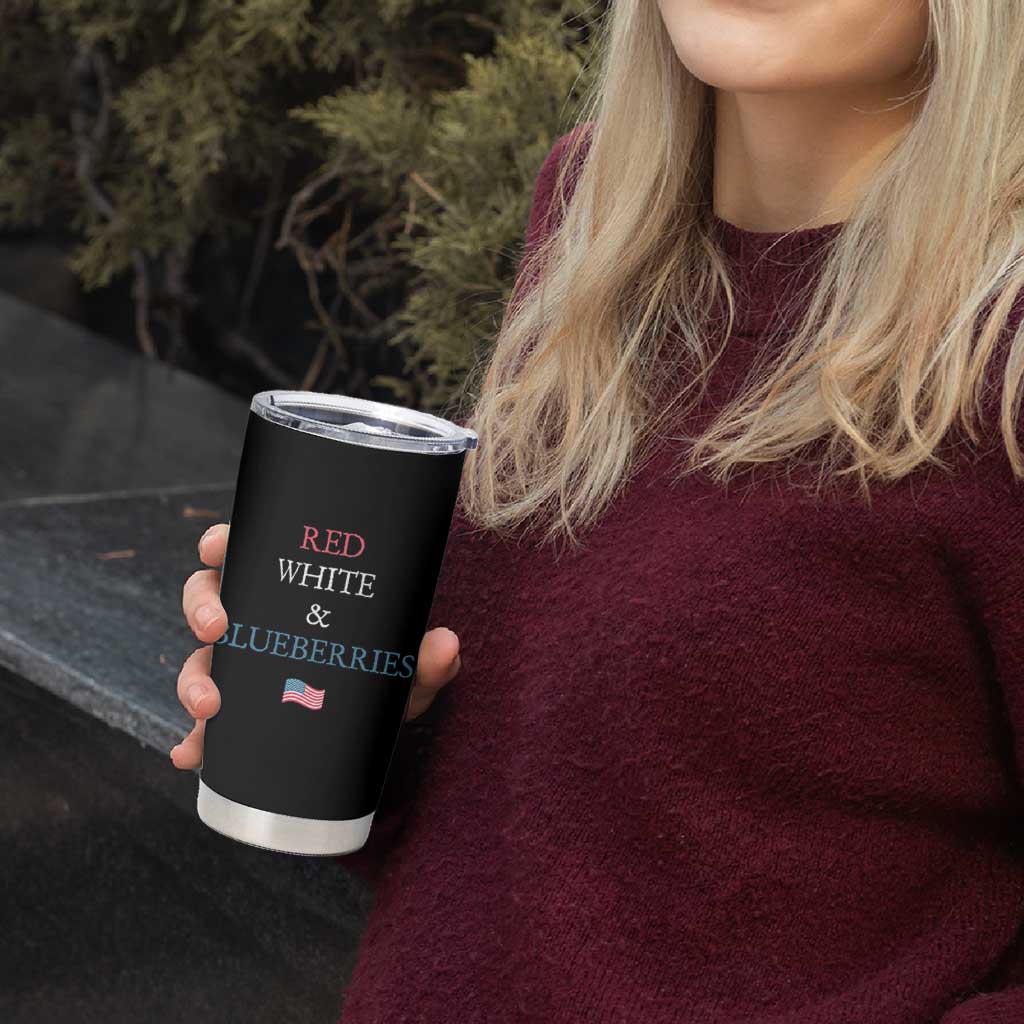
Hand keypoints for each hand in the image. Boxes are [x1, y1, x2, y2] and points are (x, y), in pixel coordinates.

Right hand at [169, 522, 461, 768]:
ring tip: (209, 706)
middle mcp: (258, 622)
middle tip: (219, 628)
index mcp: (289, 590)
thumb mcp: (408, 666)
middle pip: (207, 600)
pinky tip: (191, 755)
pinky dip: (193, 740)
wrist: (380, 725)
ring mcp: (244, 668)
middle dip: (202, 610)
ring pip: (199, 660)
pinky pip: (206, 726)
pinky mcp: (240, 717)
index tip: (216, 546)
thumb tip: (446, 644)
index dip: (221, 543)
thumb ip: (427, 658)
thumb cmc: (387, 675)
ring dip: (193, 680)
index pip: (246, 553)